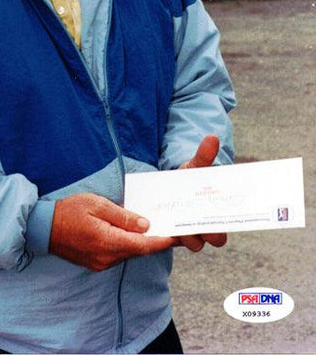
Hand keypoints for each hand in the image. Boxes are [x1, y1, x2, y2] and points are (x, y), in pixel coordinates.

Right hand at [49, 193, 174, 270]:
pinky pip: (118, 255)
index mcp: (108, 241)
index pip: (143, 245)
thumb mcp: (97, 204)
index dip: (162, 240)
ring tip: (151, 229)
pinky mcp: (96, 263)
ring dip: (139, 243)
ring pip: (128, 253)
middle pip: (138, 250)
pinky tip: (129, 234)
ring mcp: (101, 263)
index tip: (177, 235)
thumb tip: (145, 224)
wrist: (44, 227)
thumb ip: (123, 216)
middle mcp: (107, 257)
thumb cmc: (70, 211)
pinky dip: (126, 245)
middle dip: (154, 240)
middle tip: (170, 229)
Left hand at [175, 134, 226, 251]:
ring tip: (174, 224)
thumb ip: (204, 155)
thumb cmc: (189, 178)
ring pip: (192, 244)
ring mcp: (189, 234)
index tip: (212, 221)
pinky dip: (167, 235)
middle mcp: (205, 230)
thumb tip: (212, 137)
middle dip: (203, 234)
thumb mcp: (195, 167)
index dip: (219, 231)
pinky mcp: (172, 234)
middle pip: (210, 241)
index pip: (222, 235)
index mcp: (215, 217)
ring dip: (185, 236)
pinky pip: (172, 241)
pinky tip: (159, 224)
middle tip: (191, 222)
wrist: (172, 185)